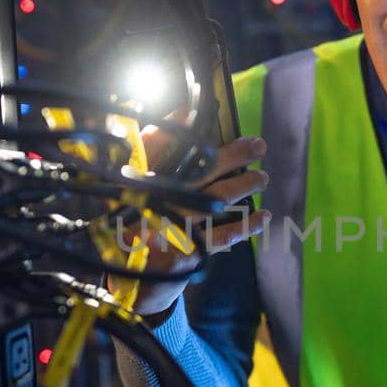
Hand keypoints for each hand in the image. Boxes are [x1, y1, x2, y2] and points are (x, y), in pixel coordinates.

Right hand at [109, 124, 269, 321]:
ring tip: (262, 178)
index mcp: (137, 178)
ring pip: (216, 200)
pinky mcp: (185, 251)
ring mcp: (171, 226)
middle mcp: (154, 200)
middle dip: (233, 156)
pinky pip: (221, 237)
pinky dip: (245, 226)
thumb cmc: (132, 214)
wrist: (123, 273)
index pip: (159, 145)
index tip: (213, 117)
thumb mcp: (132, 178)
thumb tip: (184, 113)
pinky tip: (263, 215)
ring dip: (243, 187)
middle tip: (258, 145)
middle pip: (199, 170)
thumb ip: (153, 143)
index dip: (186, 130)